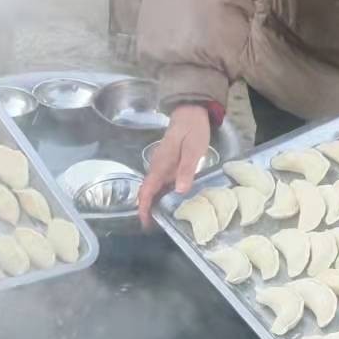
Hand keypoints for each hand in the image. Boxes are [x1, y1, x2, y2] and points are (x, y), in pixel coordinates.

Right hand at [138, 103, 213, 225]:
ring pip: (155, 188)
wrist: (191, 112)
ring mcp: (162, 164)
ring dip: (156, 203)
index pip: (147, 190)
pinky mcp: (168, 163)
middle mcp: (158, 166)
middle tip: (157, 226)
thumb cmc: (193, 130)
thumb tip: (179, 191)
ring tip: (165, 219)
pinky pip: (163, 182)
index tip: (145, 222)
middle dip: (149, 209)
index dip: (144, 207)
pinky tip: (174, 201)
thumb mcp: (194, 150)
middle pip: (148, 192)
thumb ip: (186, 169)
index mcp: (161, 165)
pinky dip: (164, 194)